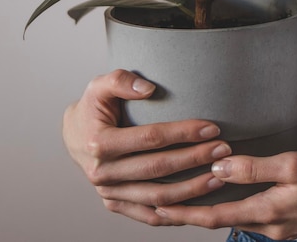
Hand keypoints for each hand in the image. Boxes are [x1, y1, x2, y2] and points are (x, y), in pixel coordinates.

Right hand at [62, 69, 230, 224]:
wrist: (73, 134)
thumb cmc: (92, 106)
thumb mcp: (98, 85)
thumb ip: (120, 80)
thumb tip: (148, 88)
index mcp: (99, 143)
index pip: (150, 138)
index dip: (183, 132)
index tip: (211, 127)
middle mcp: (102, 173)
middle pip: (158, 169)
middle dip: (195, 159)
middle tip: (223, 150)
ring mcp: (109, 192)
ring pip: (157, 197)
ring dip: (192, 189)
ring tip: (219, 177)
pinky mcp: (114, 204)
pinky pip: (148, 215)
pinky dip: (175, 213)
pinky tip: (198, 204)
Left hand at [154, 150, 296, 238]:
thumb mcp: (293, 165)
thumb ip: (254, 168)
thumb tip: (219, 165)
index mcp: (267, 213)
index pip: (214, 216)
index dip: (184, 213)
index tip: (157, 209)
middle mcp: (268, 227)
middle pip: (218, 220)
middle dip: (187, 215)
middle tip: (156, 208)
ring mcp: (277, 227)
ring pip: (232, 218)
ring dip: (204, 211)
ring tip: (179, 202)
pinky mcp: (285, 220)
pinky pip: (247, 215)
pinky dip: (226, 208)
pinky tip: (219, 197)